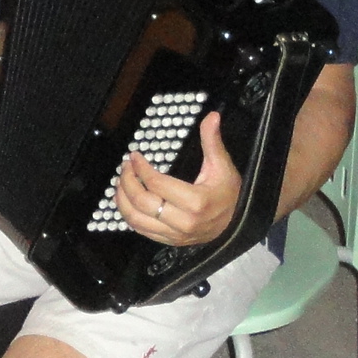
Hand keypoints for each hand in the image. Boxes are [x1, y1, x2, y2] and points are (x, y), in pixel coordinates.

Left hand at [114, 111, 241, 246]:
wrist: (236, 223)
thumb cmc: (228, 194)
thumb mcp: (222, 166)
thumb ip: (212, 141)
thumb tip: (212, 116)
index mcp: (195, 202)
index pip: (156, 184)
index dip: (140, 168)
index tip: (134, 156)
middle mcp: (183, 222)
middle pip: (142, 202)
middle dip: (128, 182)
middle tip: (125, 167)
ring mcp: (175, 234)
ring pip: (137, 219)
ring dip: (123, 200)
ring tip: (121, 183)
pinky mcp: (170, 241)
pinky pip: (141, 230)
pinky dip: (129, 215)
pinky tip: (127, 201)